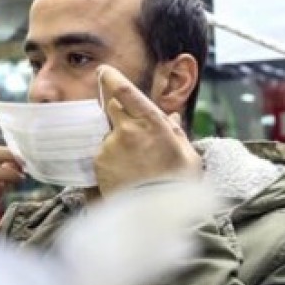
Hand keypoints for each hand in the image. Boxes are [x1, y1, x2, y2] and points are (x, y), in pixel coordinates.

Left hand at [93, 65, 201, 195]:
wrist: (155, 214)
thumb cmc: (177, 184)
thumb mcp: (186, 155)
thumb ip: (175, 132)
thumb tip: (172, 118)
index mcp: (152, 123)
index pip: (125, 92)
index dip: (112, 78)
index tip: (103, 71)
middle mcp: (127, 130)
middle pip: (111, 108)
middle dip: (117, 112)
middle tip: (133, 132)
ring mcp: (110, 146)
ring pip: (109, 134)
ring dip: (117, 142)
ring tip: (135, 165)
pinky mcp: (99, 162)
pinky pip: (103, 153)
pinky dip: (111, 158)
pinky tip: (126, 174)